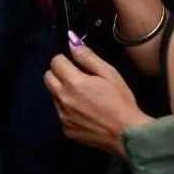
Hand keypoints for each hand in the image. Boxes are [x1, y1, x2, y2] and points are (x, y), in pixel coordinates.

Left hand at [44, 36, 152, 154]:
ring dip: (63, 91)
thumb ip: (87, 56)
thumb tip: (71, 40)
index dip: (65, 59)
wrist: (126, 134)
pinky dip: (68, 108)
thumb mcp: (108, 73)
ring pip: (53, 95)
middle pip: (48, 77)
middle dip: (59, 73)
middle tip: (77, 76)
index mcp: (73, 82)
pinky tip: (85, 111)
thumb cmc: (120, 100)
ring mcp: (63, 116)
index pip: (55, 61)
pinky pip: (60, 112)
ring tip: (84, 95)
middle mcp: (63, 99)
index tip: (76, 63)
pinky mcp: (66, 130)